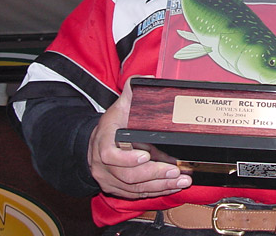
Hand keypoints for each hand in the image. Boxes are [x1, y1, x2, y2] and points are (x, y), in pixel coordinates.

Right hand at [87, 77, 191, 197]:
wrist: (94, 144)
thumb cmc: (111, 126)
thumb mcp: (119, 106)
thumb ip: (132, 91)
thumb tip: (148, 80)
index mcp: (102, 141)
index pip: (109, 154)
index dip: (126, 159)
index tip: (145, 156)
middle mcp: (102, 164)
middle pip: (127, 176)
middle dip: (154, 175)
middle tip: (175, 171)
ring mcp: (109, 178)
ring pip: (133, 188)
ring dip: (159, 185)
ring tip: (180, 180)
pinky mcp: (117, 188)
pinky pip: (136, 194)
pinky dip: (155, 191)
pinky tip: (171, 187)